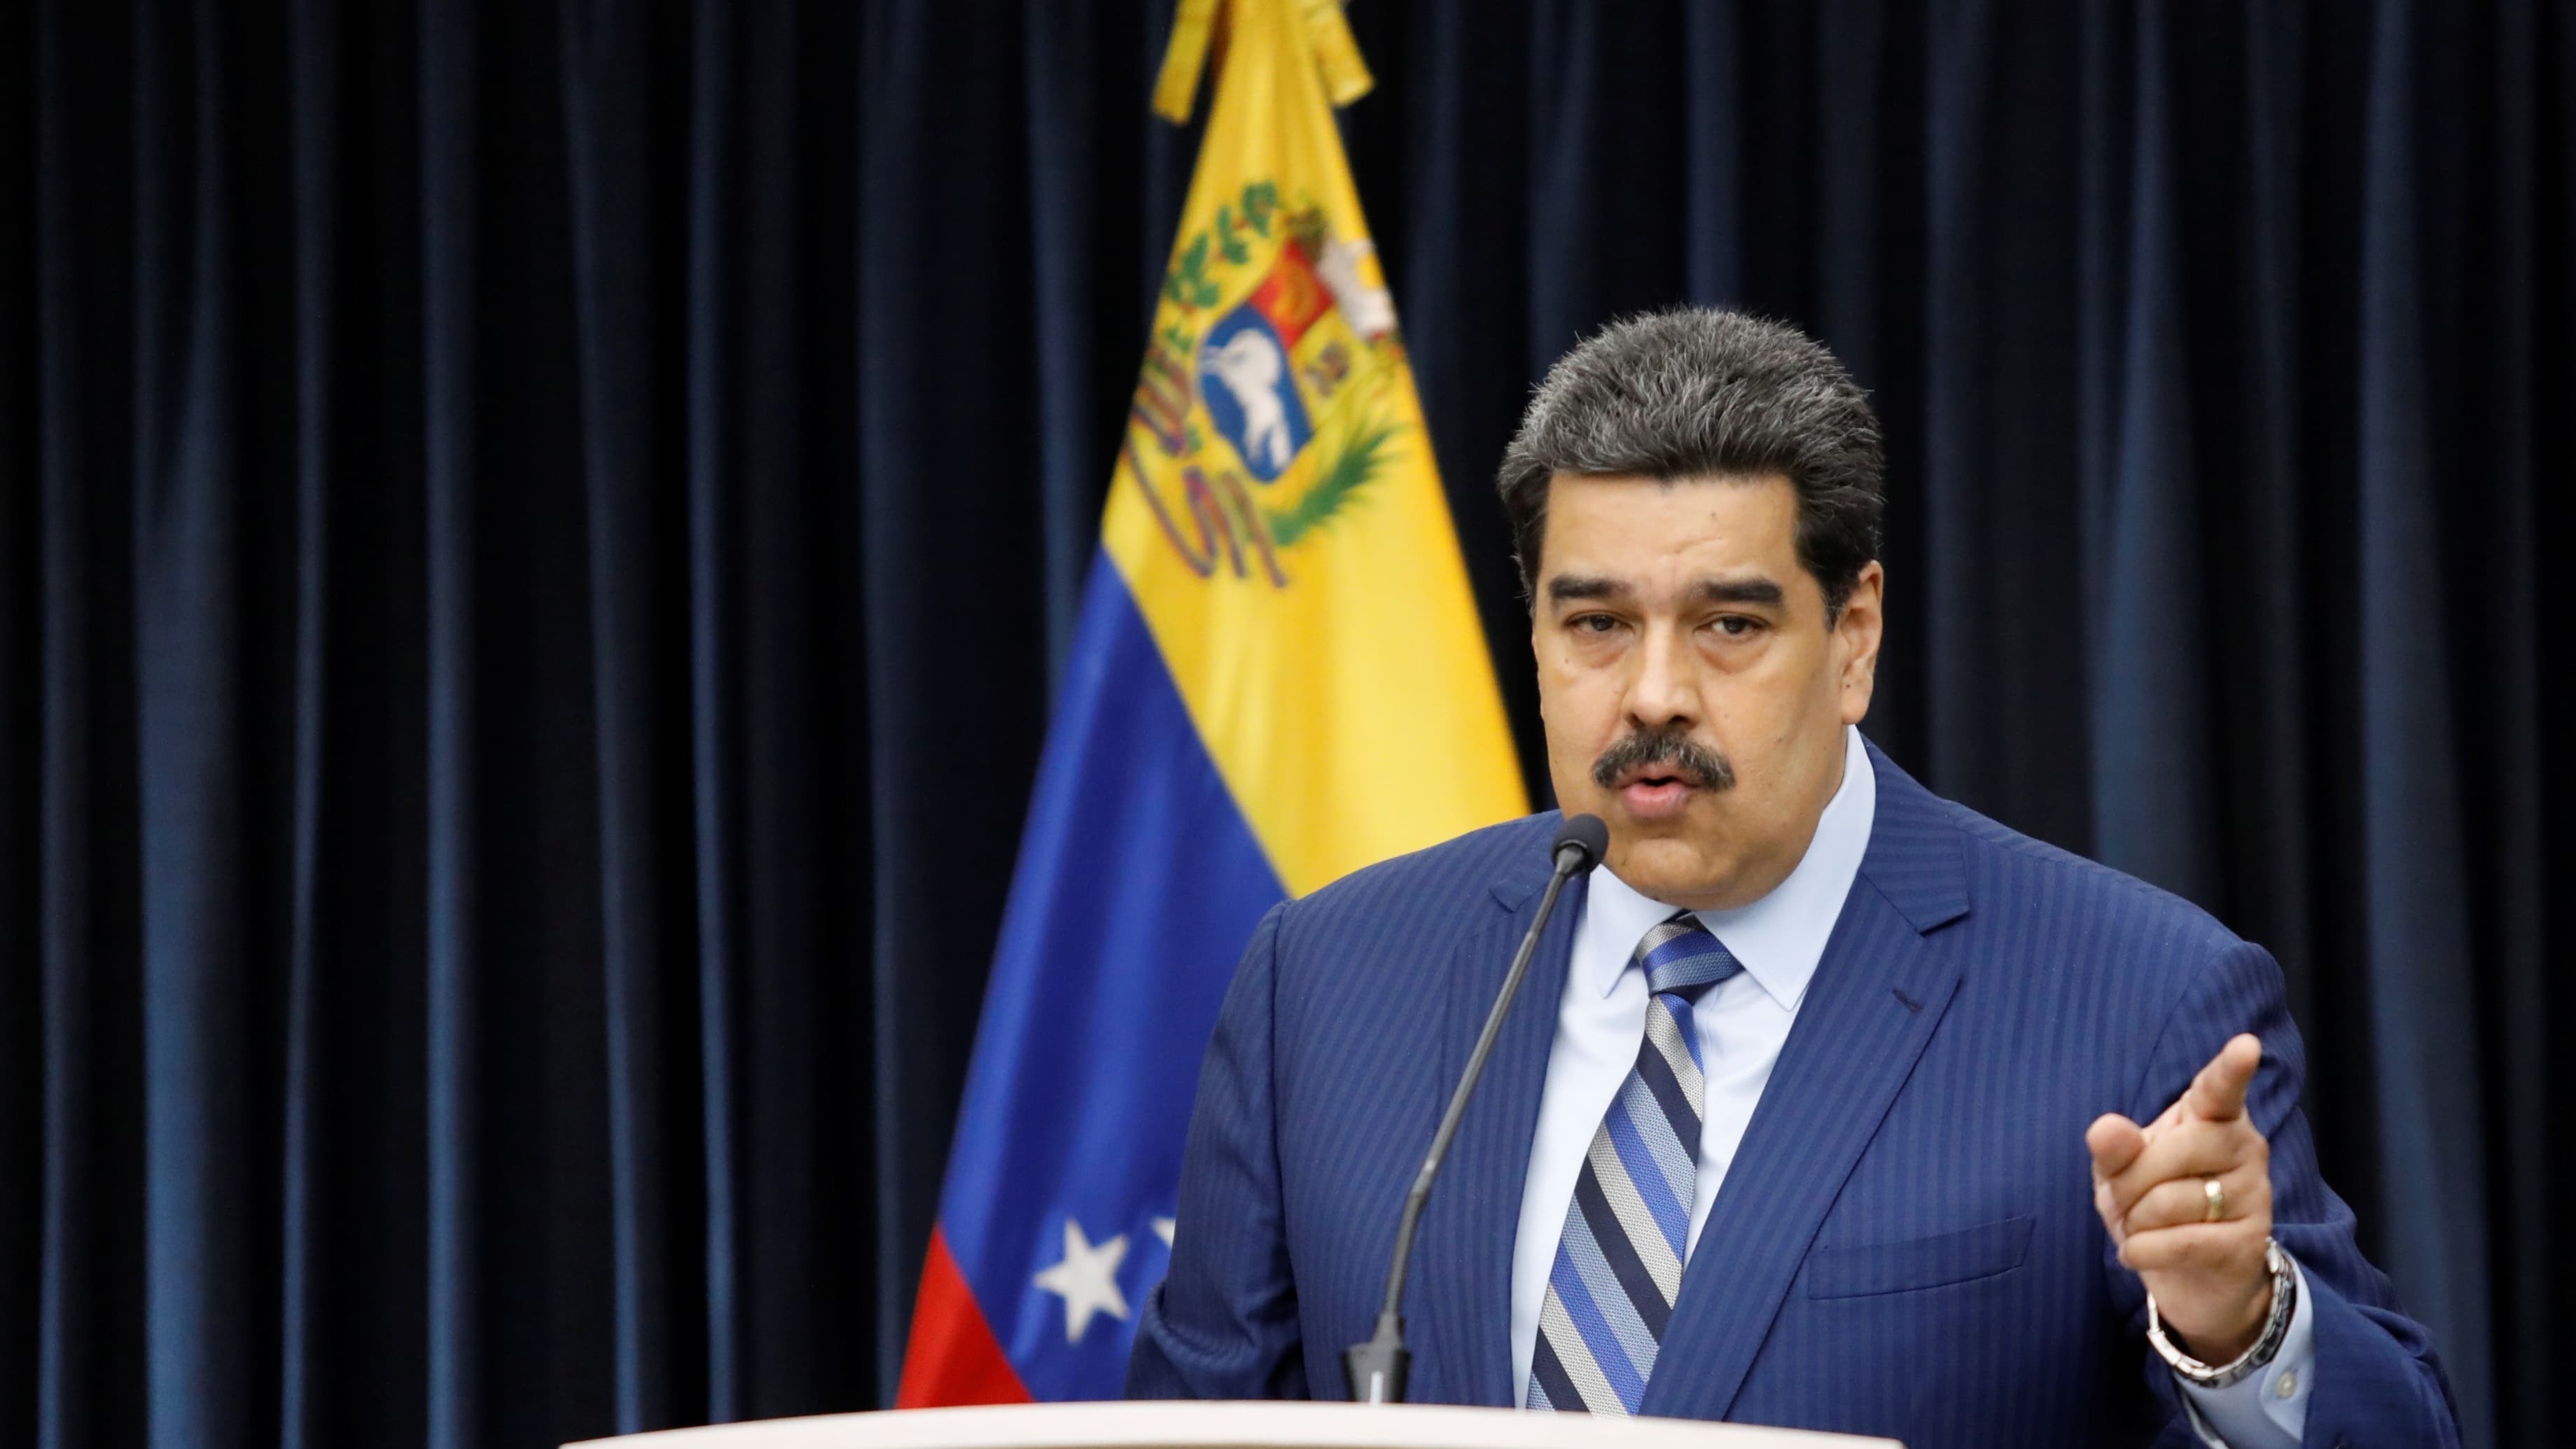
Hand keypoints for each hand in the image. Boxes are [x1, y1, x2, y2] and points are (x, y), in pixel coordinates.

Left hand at [2086, 1034, 2274, 1362]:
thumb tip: (2105, 1128)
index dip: (2230, 1068)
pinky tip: (2137, 1253)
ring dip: (2136, 1221)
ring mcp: (2255, 1193)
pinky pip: (2181, 1241)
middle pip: (2172, 1152)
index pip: (2220, 1089)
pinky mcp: (2251, 1241)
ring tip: (2142, 1227)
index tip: (2246, 1045)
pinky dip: (2144, 1250)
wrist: (2190, 1276)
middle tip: (2125, 1200)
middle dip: (2129, 1181)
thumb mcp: (2120, 1171)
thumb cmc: (2152, 1204)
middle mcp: (2243, 1146)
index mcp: (2212, 1115)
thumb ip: (2114, 1148)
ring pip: (2171, 1201)